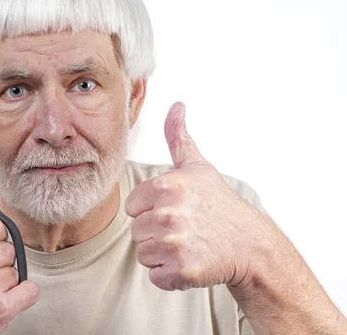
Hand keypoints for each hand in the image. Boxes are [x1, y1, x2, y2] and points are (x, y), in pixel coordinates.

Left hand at [125, 102, 272, 290]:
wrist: (251, 246)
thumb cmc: (220, 206)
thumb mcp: (198, 168)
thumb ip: (179, 138)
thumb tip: (176, 106)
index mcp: (166, 186)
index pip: (132, 207)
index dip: (152, 211)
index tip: (176, 210)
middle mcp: (168, 213)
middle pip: (136, 231)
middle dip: (157, 234)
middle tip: (186, 230)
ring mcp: (175, 243)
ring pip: (143, 254)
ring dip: (162, 255)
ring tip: (189, 244)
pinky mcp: (182, 271)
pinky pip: (155, 276)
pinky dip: (170, 276)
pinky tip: (191, 262)